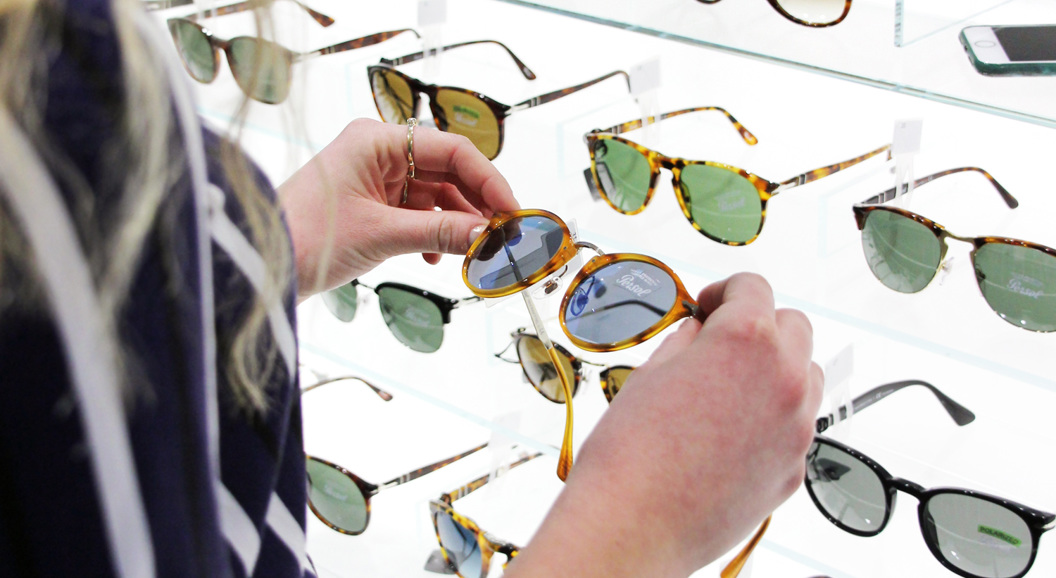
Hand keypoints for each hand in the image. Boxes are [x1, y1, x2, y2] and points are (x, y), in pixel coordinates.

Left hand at [278, 118, 518, 300]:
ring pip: (434, 195)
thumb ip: (440, 233)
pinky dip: (431, 234)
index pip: (451, 150)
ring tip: (473, 251)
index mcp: (376, 141)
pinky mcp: (369, 204)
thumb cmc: (308, 238)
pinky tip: (435, 258)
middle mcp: (377, 152)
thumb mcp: (382, 235)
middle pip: (446, 171)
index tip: (511, 211)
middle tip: (502, 235)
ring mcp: (373, 178)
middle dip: (475, 204)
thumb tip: (488, 234)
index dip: (488, 179)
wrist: (262, 265)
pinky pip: (415, 213)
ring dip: (454, 224)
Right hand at [507, 273, 823, 577]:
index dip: (725, 290)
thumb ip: (688, 344)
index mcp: (745, 341)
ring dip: (777, 368)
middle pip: (793, 325)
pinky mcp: (794, 470)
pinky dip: (773, 417)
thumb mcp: (651, 374)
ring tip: (731, 385)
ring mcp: (796, 428)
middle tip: (721, 339)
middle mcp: (783, 380)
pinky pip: (796, 425)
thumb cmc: (631, 456)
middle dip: (759, 324)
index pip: (754, 287)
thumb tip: (700, 335)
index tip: (711, 304)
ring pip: (806, 374)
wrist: (634, 526)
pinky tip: (731, 431)